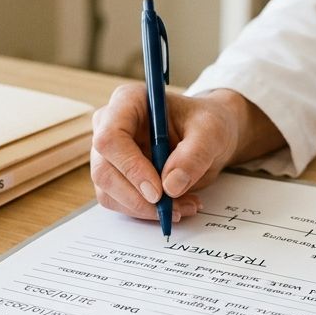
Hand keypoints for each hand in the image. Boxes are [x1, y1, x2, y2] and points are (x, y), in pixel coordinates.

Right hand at [90, 85, 282, 220]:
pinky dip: (146, 212)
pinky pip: (119, 202)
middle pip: (104, 170)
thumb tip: (170, 186)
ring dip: (144, 209)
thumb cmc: (206, 124)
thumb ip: (194, 155)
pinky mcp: (115, 176)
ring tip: (183, 206)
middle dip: (137, 197)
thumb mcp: (211, 132)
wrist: (207, 137)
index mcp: (128, 102)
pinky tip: (175, 206)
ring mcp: (109, 154)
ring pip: (108, 192)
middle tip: (171, 208)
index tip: (158, 191)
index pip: (110, 137)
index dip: (130, 167)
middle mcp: (109, 126)